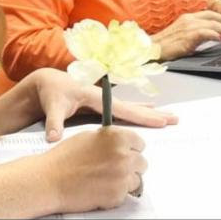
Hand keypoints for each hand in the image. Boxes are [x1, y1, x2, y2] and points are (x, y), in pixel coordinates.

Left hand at [31, 68, 177, 141]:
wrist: (45, 82)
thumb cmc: (50, 93)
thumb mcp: (52, 106)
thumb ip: (54, 122)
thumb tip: (53, 138)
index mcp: (95, 96)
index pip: (123, 109)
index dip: (142, 116)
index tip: (160, 121)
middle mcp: (103, 96)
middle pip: (133, 107)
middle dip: (153, 114)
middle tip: (175, 119)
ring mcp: (103, 99)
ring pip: (131, 107)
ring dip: (149, 112)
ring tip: (168, 116)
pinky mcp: (100, 104)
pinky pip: (123, 110)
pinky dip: (137, 112)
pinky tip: (147, 111)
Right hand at [41, 127, 146, 211]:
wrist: (50, 180)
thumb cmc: (64, 158)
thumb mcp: (88, 137)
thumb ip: (109, 138)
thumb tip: (122, 143)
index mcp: (116, 137)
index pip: (140, 143)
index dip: (131, 148)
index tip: (126, 152)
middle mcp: (123, 156)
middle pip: (141, 162)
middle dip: (130, 165)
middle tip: (113, 168)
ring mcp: (122, 177)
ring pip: (136, 180)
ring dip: (125, 180)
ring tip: (105, 179)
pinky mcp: (118, 195)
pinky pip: (126, 195)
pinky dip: (116, 193)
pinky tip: (100, 189)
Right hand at [151, 10, 220, 60]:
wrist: (152, 49)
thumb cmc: (165, 46)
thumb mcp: (182, 35)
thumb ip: (195, 34)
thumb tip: (210, 38)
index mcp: (187, 18)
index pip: (209, 14)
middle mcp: (189, 19)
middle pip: (214, 17)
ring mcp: (188, 26)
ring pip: (213, 24)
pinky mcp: (188, 36)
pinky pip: (206, 32)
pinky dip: (216, 34)